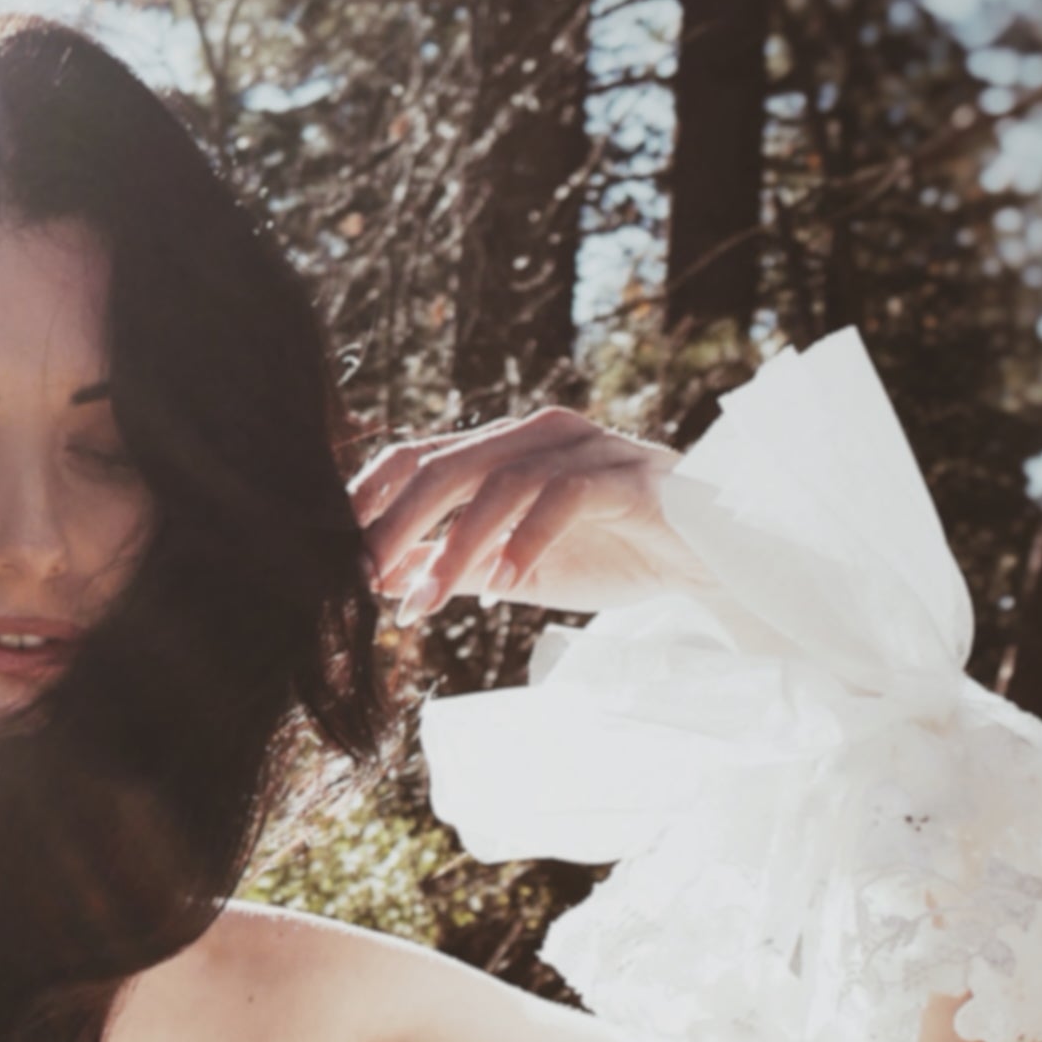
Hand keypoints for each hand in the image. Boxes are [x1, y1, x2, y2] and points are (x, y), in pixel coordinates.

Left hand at [351, 405, 692, 624]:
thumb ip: (454, 564)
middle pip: (446, 464)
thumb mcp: (514, 567)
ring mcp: (587, 449)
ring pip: (501, 479)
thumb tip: (380, 578)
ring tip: (424, 604)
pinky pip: (566, 495)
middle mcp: (540, 436)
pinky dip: (526, 541)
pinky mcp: (629, 476)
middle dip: (395, 525)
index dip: (370, 500)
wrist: (711, 562)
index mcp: (504, 450)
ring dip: (454, 545)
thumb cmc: (611, 554)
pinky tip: (501, 587)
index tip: (331, 555)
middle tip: (361, 581)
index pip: (418, 457)